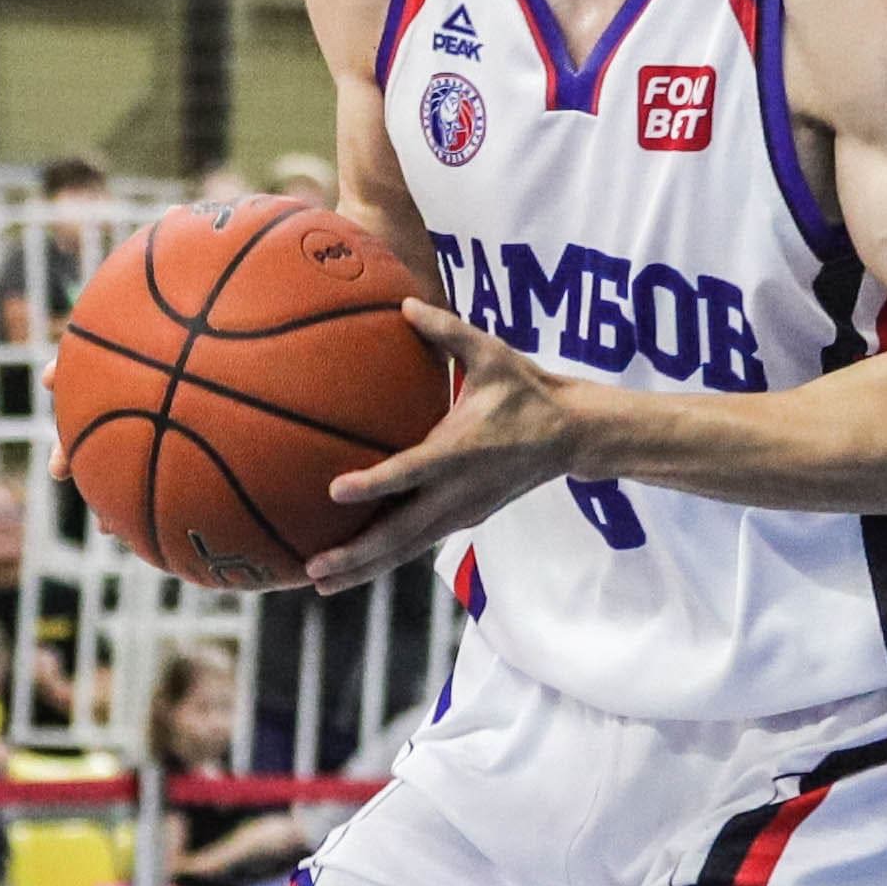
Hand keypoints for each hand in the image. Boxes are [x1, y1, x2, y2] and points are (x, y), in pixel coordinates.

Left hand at [310, 303, 588, 592]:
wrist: (572, 436)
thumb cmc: (528, 390)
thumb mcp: (492, 354)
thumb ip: (446, 330)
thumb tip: (404, 302)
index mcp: (460, 451)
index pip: (411, 471)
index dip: (374, 484)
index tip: (335, 490)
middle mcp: (458, 491)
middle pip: (400, 533)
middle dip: (357, 554)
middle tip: (313, 569)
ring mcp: (463, 511)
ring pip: (406, 548)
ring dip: (364, 567)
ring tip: (319, 582)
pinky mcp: (465, 518)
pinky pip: (417, 543)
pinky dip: (384, 557)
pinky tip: (354, 565)